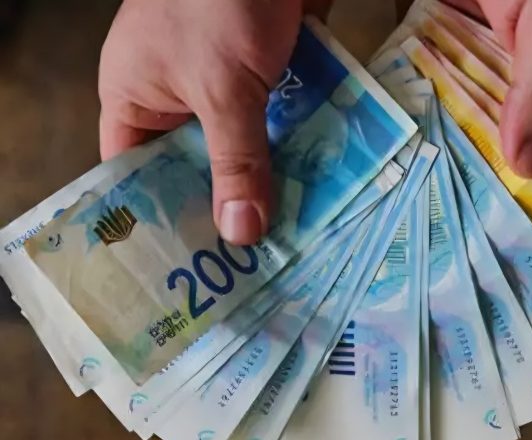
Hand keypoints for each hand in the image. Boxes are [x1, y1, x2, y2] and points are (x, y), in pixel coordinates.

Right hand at [99, 0, 328, 244]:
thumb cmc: (221, 1)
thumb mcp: (222, 88)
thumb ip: (234, 158)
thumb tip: (241, 232)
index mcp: (137, 96)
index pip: (136, 173)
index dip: (159, 217)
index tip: (189, 265)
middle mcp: (179, 96)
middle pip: (198, 166)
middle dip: (226, 205)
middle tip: (252, 263)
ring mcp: (229, 84)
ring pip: (245, 147)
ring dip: (269, 181)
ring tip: (292, 238)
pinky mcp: (273, 74)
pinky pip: (281, 122)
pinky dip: (298, 149)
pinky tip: (319, 190)